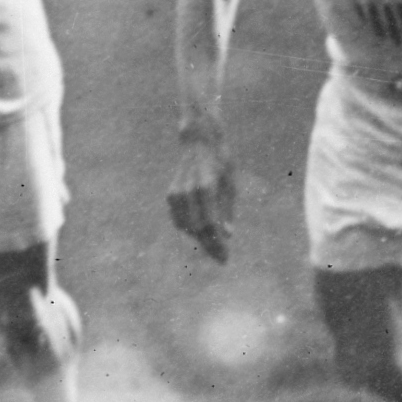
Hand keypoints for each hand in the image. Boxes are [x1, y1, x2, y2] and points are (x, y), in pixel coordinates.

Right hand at [166, 143, 236, 261]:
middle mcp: (188, 191)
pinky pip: (179, 220)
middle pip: (197, 229)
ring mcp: (177, 192)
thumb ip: (227, 209)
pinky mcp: (171, 194)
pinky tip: (201, 232)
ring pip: (186, 226)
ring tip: (214, 246)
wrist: (198, 141)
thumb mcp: (231, 183)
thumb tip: (228, 235)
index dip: (217, 244)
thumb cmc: (220, 162)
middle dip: (210, 246)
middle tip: (222, 259)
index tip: (225, 258)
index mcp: (206, 187)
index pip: (210, 224)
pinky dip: (190, 229)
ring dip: (200, 239)